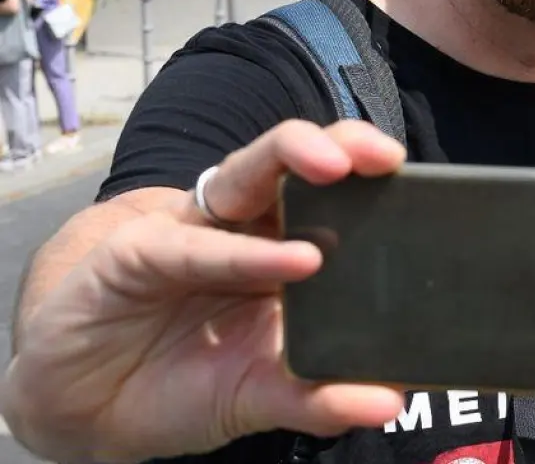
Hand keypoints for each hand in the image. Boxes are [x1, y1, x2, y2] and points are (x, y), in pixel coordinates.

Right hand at [0, 120, 408, 463]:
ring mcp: (194, 231)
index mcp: (283, 249)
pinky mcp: (139, 251)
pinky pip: (192, 244)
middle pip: (298, 164)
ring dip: (295, 157)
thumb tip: (391, 401)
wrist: (87, 410)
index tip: (426, 181)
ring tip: (340, 169)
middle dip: (344, 146)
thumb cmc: (184, 384)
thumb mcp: (262, 396)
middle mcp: (245, 228)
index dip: (374, 178)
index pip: (336, 196)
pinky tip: (288, 260)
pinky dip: (239, 251)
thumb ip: (322, 397)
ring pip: (248, 171)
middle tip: (384, 155)